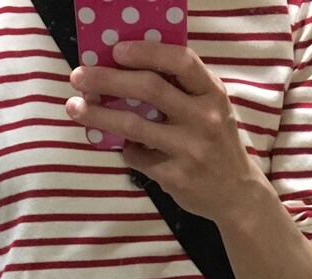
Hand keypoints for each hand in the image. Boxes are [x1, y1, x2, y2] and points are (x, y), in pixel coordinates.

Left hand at [66, 41, 259, 223]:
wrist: (236, 194)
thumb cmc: (217, 143)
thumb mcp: (212, 108)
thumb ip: (183, 89)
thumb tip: (130, 67)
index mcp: (213, 93)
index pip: (180, 61)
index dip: (147, 52)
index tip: (116, 50)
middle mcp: (204, 118)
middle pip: (149, 88)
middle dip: (108, 79)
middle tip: (78, 76)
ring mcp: (189, 149)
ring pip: (133, 125)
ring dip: (98, 114)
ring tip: (74, 107)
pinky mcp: (174, 176)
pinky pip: (136, 156)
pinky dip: (125, 149)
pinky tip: (123, 146)